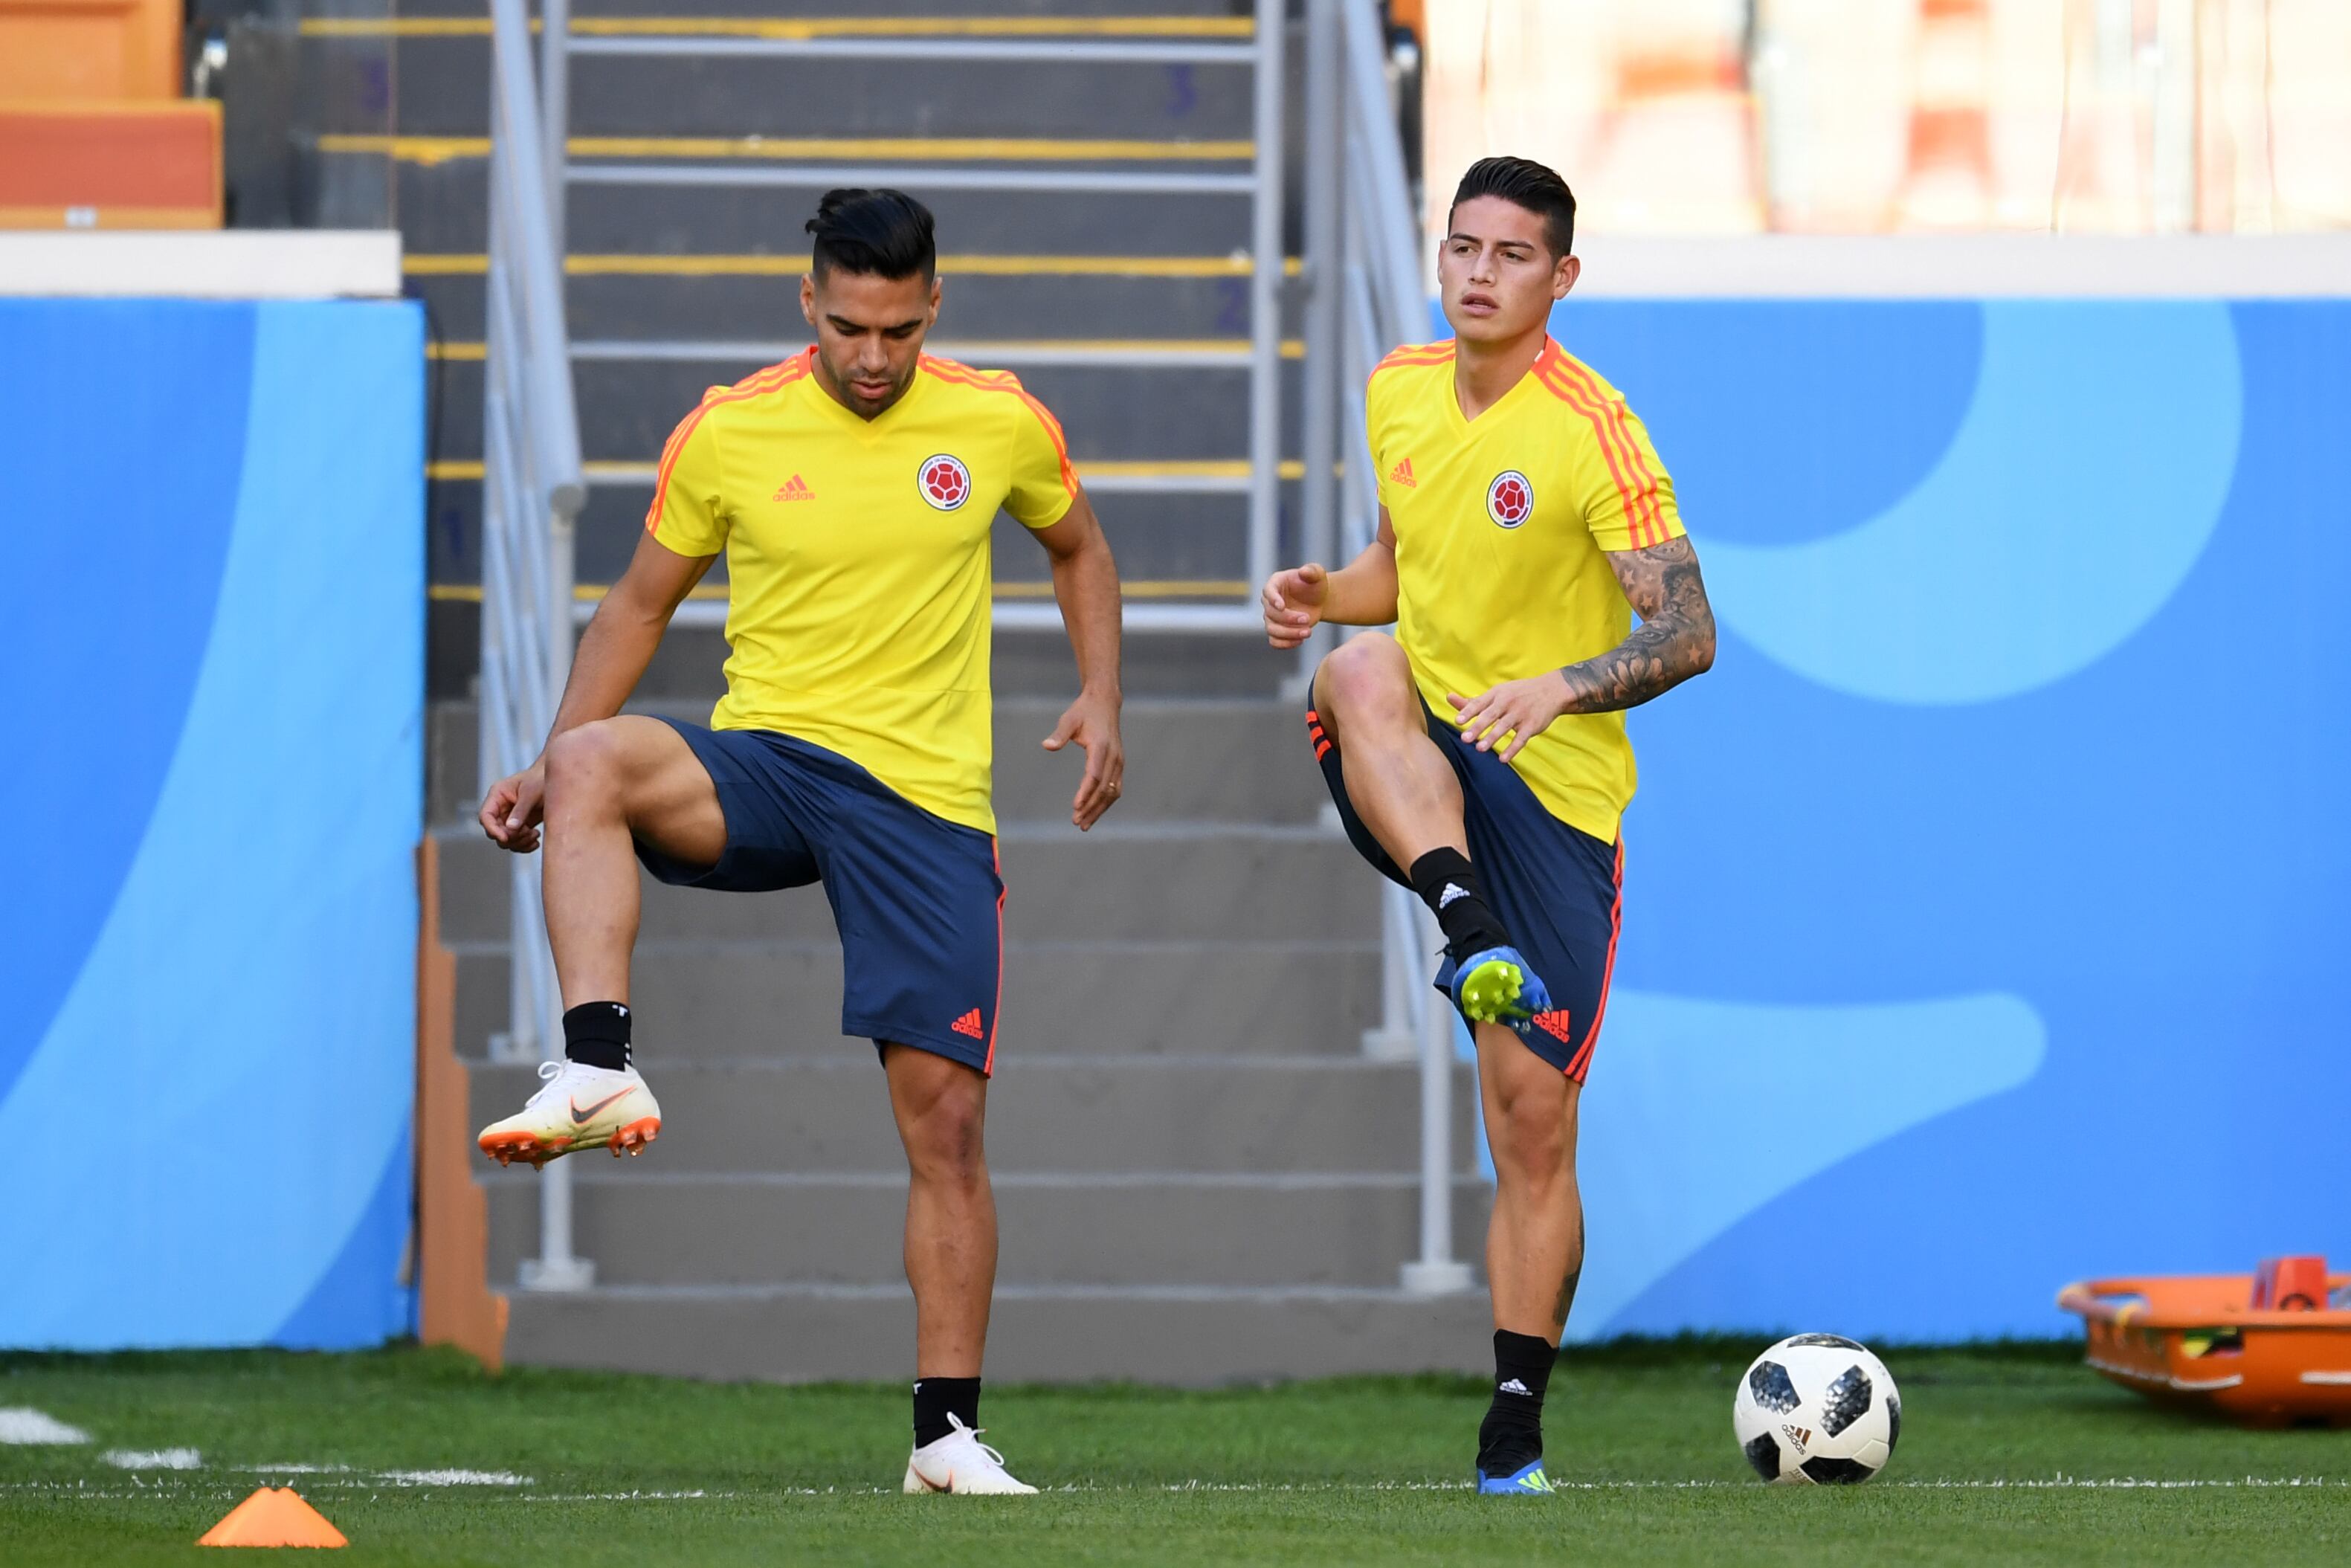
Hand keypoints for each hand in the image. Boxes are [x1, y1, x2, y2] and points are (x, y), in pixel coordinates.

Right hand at [479, 761, 547, 852]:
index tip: (505, 838)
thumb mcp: (531, 793)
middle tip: (528, 832)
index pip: (485, 816)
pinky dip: (524, 845)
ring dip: (519, 842)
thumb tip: (510, 829)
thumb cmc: (542, 780)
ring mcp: (509, 818)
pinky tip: (535, 841)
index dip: (492, 829)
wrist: (558, 781)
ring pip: (505, 840)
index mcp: (497, 795)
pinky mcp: (519, 826)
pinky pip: (515, 842)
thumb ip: (521, 810)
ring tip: (534, 834)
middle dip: (510, 836)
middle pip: (494, 831)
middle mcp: (500, 808)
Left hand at [1043, 688, 1124, 830]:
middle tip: (1076, 822)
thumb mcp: (1069, 719)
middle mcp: (1114, 756)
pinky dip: (1106, 802)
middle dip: (1090, 807)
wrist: (1105, 703)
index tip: (1075, 806)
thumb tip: (1047, 745)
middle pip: (1104, 788)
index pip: (1094, 775)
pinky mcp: (1119, 764)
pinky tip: (1094, 813)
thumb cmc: (1083, 711)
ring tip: (1084, 824)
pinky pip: (1115, 788)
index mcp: (1101, 746)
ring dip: (1099, 809)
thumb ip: (1059, 734)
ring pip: (1112, 792)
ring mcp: (1119, 761)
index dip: (1085, 792)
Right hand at [1262, 563, 1327, 648]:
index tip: (1282, 606)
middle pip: (1270, 613)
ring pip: (1271, 629)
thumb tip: (1304, 571)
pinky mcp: (1278, 630)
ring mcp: (1272, 617)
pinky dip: (1286, 644)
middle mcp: (1269, 601)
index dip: (1273, 599)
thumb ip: (1312, 571)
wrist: (1319, 600)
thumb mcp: (1317, 574)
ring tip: (1308, 632)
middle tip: (1307, 619)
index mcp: (1275, 583)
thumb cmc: (1316, 584)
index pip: (1268, 591)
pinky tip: (1301, 640)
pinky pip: (1275, 641)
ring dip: (1288, 633)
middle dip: (1288, 618)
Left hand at [1448, 673, 1570, 763]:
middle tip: (1464, 738)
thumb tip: (1448, 698)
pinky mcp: (1532, 725)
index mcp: (1497, 694)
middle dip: (1478, 727)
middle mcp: (1508, 702)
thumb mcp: (1497, 693)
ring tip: (1480, 748)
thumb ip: (1473, 701)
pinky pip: (1521, 739)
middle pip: (1491, 715)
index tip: (1458, 721)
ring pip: (1504, 727)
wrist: (1551, 691)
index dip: (1469, 712)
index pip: (1480, 703)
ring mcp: (1521, 714)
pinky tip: (1503, 759)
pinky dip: (1512, 749)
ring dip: (1492, 738)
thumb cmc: (1518, 694)